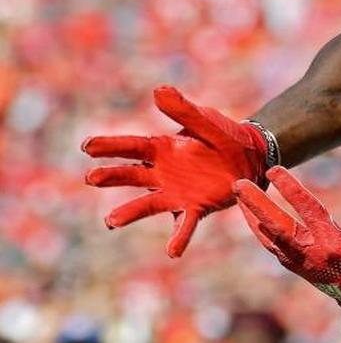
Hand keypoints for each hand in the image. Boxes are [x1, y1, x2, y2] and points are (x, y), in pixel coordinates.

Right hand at [82, 86, 268, 257]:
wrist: (252, 157)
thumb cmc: (225, 136)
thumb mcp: (206, 120)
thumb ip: (184, 110)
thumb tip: (158, 90)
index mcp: (162, 148)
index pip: (131, 147)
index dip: (109, 146)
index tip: (86, 146)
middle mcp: (162, 173)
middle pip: (132, 175)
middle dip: (112, 176)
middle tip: (91, 179)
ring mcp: (176, 192)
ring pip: (148, 203)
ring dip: (130, 212)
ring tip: (111, 221)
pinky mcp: (195, 207)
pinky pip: (184, 225)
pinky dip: (178, 238)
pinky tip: (172, 252)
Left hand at [234, 167, 340, 330]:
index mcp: (335, 244)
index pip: (307, 209)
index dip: (289, 188)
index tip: (273, 169)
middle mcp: (315, 257)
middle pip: (276, 228)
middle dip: (255, 205)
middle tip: (238, 185)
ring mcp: (308, 268)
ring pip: (271, 243)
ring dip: (254, 221)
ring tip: (241, 201)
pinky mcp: (307, 274)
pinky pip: (278, 253)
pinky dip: (266, 237)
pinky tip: (259, 225)